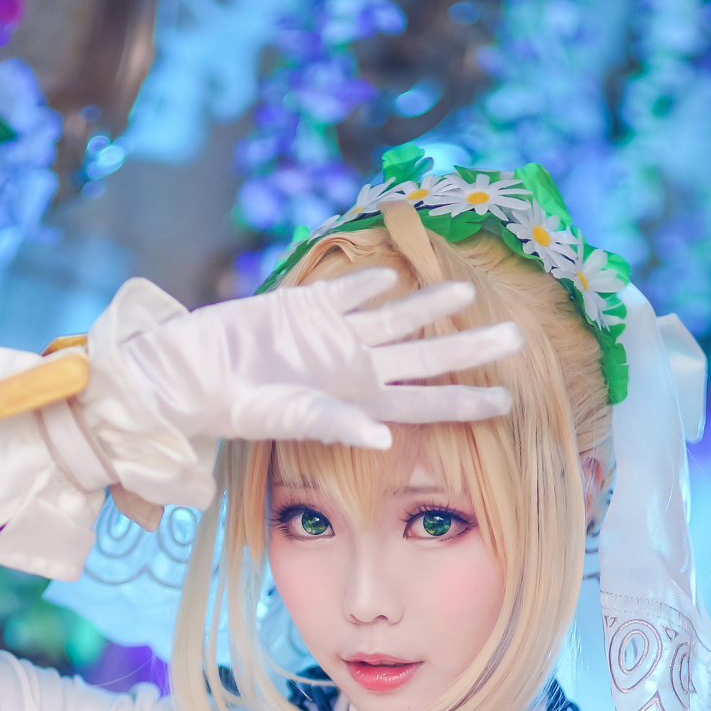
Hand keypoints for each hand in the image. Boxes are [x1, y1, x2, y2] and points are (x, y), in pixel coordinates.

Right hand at [108, 268, 520, 450]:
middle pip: (426, 358)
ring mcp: (335, 336)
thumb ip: (338, 423)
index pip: (425, 403)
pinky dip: (372, 281)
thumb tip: (385, 438)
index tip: (508, 401)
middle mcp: (356, 370)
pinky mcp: (308, 307)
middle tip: (518, 338)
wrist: (193, 375)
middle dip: (470, 349)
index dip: (466, 401)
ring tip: (467, 294)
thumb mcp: (290, 419)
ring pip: (397, 318)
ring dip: (431, 306)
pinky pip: (350, 290)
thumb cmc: (239, 408)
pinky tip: (394, 273)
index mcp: (360, 402)